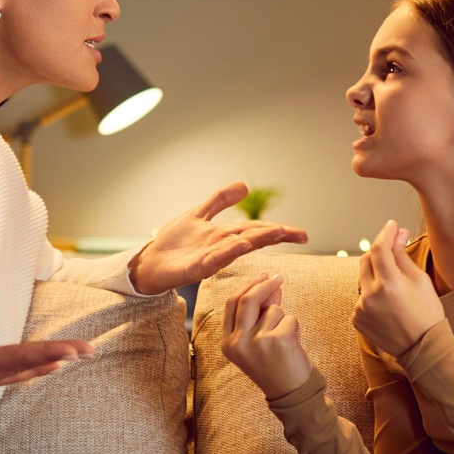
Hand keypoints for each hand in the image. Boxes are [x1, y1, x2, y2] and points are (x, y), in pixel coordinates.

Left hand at [127, 182, 308, 294]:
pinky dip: (228, 252)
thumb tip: (244, 186)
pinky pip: (214, 259)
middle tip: (301, 235)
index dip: (279, 230)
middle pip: (254, 238)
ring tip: (278, 232)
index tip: (303, 233)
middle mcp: (222, 247)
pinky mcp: (195, 268)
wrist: (150, 263)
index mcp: (225, 236)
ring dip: (258, 240)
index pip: (257, 230)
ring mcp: (211, 258)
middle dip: (276, 235)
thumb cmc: (174, 244)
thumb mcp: (198, 214)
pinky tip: (241, 244)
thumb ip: (219, 201)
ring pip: (239, 247)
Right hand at [221, 273, 314, 400]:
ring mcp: (256, 341)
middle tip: (279, 278)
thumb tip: (271, 285)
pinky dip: (295, 328)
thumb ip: (262, 313)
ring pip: (273, 310)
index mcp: (227, 343)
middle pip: (248, 299)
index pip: (232, 304)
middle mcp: (237, 342)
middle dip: (265, 285)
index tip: (262, 276)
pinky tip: (293, 346)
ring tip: (285, 341)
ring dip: (284, 319)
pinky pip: (289, 319)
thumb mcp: (260, 340)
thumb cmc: (275, 366)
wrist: (290, 394)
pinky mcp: (277, 340)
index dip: (247, 286)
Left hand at [353, 219, 444, 356]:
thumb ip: (402, 256)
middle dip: (379, 252)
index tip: (392, 226)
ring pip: (363, 279)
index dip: (386, 233)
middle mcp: (370, 295)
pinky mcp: (356, 319)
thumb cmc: (427, 313)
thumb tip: (397, 235)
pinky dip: (371, 294)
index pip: (379, 248)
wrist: (423, 348)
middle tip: (393, 249)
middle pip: (366, 260)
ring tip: (394, 286)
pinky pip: (361, 298)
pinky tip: (387, 303)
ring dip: (376, 275)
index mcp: (389, 284)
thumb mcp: (420, 280)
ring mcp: (360, 308)